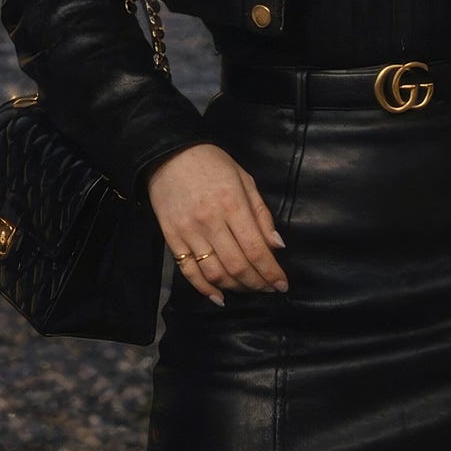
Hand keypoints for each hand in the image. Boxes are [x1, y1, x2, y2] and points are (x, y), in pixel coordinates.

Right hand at [145, 143, 286, 305]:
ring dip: (235, 287)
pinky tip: (218, 296)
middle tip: (268, 289)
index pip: (256, 248)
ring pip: (214, 272)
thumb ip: (261, 214)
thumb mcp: (245, 180)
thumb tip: (277, 246)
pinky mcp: (172, 238)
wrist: (169, 154)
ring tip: (248, 288)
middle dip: (257, 283)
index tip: (282, 284)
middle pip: (237, 265)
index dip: (271, 271)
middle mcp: (211, 222)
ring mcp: (189, 232)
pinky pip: (188, 271)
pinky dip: (204, 288)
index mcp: (233, 204)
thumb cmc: (213, 164)